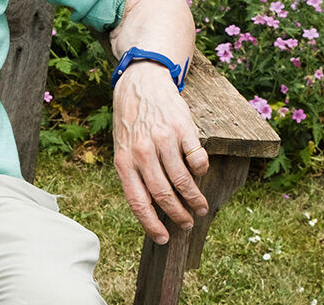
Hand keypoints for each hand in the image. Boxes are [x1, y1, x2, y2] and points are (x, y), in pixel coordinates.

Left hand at [112, 60, 208, 244]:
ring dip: (195, 199)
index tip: (164, 239)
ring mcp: (163, 140)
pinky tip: (200, 173)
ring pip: (183, 181)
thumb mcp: (122, 148)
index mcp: (124, 161)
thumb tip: (150, 210)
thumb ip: (133, 175)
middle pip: (164, 195)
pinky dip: (201, 171)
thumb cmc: (131, 123)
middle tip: (188, 224)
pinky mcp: (182, 128)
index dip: (152, 225)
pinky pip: (197, 159)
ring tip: (200, 207)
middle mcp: (142, 152)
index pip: (138, 202)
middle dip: (178, 215)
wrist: (141, 84)